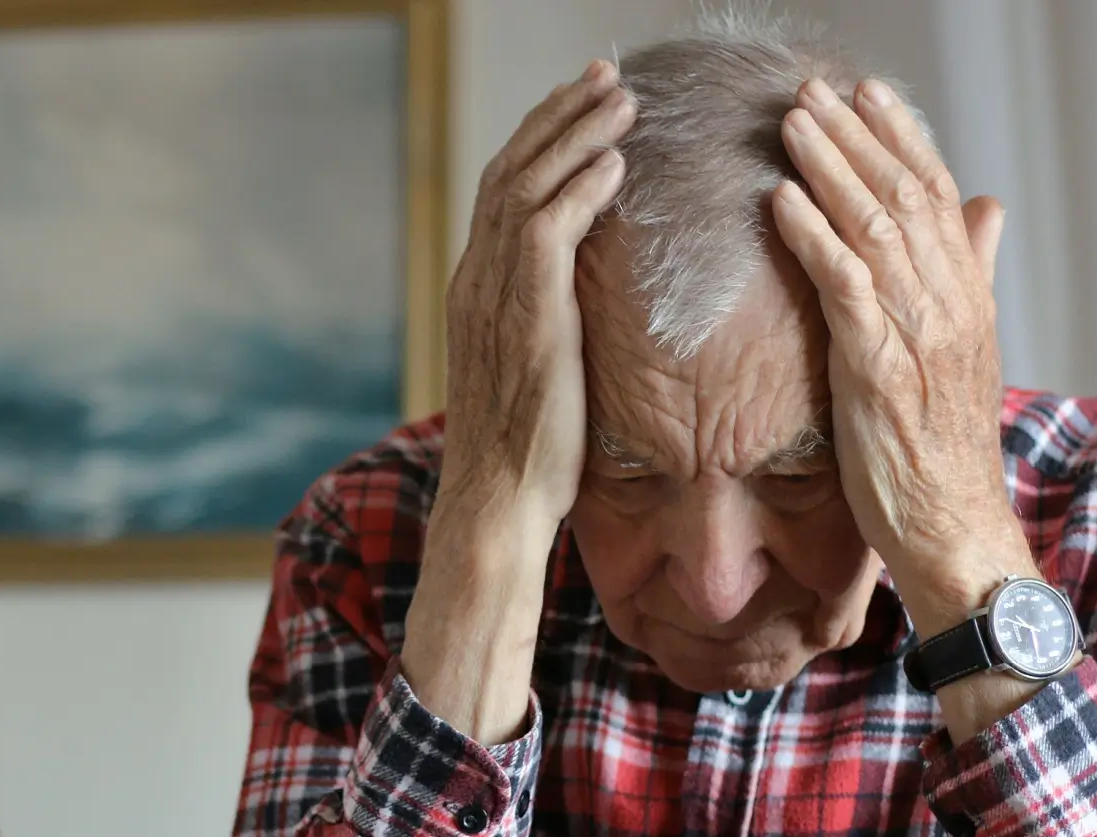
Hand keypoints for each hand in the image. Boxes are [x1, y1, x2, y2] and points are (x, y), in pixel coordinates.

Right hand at [435, 58, 634, 535]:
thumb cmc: (526, 453)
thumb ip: (549, 322)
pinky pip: (547, 231)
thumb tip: (586, 304)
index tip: (583, 107)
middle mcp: (476, 282)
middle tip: (604, 76)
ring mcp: (494, 297)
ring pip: (526, 188)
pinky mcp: (525, 316)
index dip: (541, 142)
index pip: (502, 192)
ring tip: (621, 101)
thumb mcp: (535, 372)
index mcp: (475, 291)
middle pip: (509, 172)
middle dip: (558, 117)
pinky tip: (616, 163)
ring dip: (576, 137)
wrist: (500, 499)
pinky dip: (580, 189)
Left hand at [770, 76, 1033, 636]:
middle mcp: (949, 305)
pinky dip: (814, 237)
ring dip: (830, 170)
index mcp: (966, 298)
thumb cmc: (938, 451)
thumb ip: (969, 279)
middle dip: (858, 138)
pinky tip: (782, 202)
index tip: (867, 95)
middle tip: (815, 91)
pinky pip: (845, 285)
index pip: (937, 197)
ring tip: (792, 125)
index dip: (902, 140)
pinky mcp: (880, 369)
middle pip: (904, 197)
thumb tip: (985, 210)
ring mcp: (917, 335)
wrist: (951, 527)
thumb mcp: (960, 354)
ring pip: (876, 229)